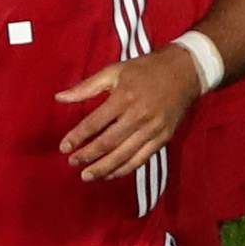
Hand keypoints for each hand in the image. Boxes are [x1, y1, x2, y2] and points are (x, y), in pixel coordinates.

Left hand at [56, 49, 201, 180]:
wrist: (185, 72)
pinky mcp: (163, 138)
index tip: (64, 147)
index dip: (77, 137)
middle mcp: (139, 116)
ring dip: (104, 168)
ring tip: (87, 175)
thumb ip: (86, 87)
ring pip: (125, 155)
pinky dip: (125, 169)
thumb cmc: (145, 69)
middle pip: (109, 143)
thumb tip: (59, 97)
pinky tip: (110, 174)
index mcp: (124, 98)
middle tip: (72, 163)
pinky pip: (141, 158)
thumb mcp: (114, 71)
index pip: (95, 123)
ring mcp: (153, 129)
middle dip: (88, 156)